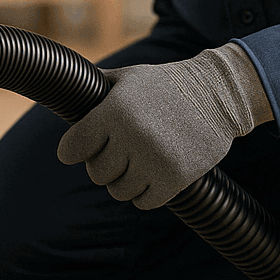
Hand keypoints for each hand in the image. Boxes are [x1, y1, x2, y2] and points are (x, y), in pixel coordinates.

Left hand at [56, 44, 270, 209]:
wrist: (218, 94)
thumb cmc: (166, 85)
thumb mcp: (128, 77)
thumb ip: (95, 86)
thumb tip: (61, 87)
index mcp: (115, 111)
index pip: (73, 147)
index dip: (72, 149)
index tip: (76, 150)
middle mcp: (132, 137)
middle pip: (96, 173)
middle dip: (104, 163)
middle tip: (119, 150)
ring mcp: (154, 161)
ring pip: (119, 191)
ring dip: (125, 179)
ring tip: (138, 160)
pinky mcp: (175, 179)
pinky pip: (144, 202)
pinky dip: (145, 192)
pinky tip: (153, 174)